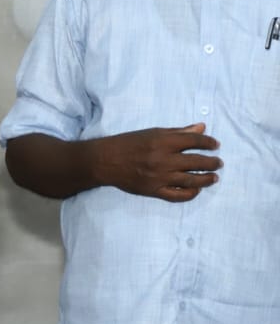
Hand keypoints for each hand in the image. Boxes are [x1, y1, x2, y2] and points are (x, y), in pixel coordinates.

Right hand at [90, 124, 220, 201]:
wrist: (105, 160)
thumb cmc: (129, 143)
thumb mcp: (152, 133)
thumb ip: (178, 132)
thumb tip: (201, 128)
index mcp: (162, 141)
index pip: (194, 141)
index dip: (208, 142)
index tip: (215, 145)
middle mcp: (163, 159)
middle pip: (197, 162)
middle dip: (212, 162)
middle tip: (218, 163)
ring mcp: (159, 177)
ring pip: (192, 180)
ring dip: (207, 179)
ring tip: (214, 177)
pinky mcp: (154, 190)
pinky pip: (178, 195)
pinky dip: (191, 193)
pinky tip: (196, 190)